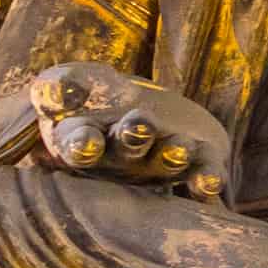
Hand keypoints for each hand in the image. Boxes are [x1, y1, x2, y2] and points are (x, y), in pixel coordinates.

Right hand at [0, 59, 235, 202]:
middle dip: (133, 139)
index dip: (83, 145)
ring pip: (166, 160)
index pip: (80, 145)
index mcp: (84, 141)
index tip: (87, 142)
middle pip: (127, 151)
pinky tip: (211, 184)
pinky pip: (202, 171)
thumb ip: (56, 87)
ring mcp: (158, 163)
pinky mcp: (195, 160)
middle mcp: (121, 159)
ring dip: (172, 155)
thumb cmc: (87, 95)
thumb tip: (58, 93)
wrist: (126, 106)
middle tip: (138, 127)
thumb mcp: (65, 83)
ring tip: (179, 148)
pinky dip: (206, 180)